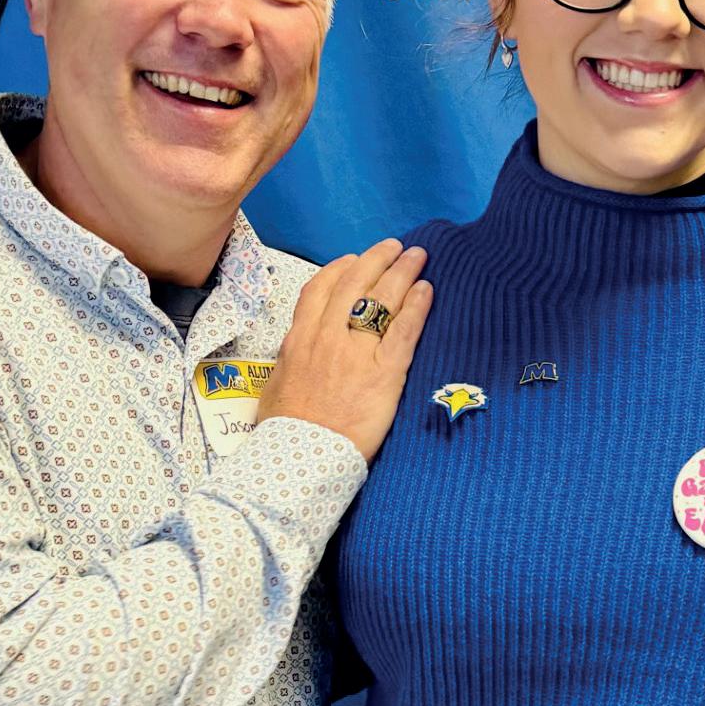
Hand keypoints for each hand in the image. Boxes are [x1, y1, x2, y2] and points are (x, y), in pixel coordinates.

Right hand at [258, 238, 432, 461]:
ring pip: (382, 299)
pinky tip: (427, 290)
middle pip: (355, 284)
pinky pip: (404, 330)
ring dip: (402, 272)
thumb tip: (297, 348)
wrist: (301, 460)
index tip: (355, 259)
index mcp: (299, 339)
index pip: (320, 289)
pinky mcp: (384, 373)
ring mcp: (356, 353)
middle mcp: (328, 337)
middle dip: (376, 259)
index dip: (340, 268)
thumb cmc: (286, 430)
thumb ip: (291, 359)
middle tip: (394, 246)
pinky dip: (417, 306)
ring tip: (418, 256)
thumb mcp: (277, 384)